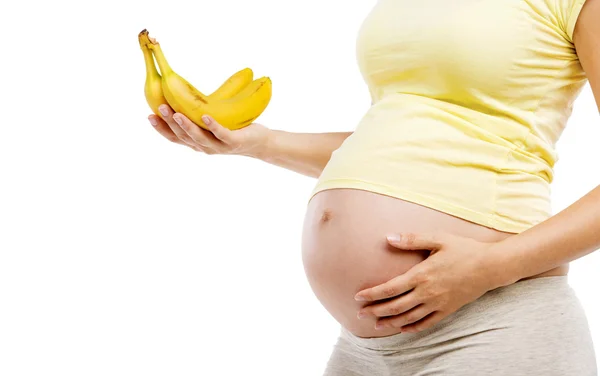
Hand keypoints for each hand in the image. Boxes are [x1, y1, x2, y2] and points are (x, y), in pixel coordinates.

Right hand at [148, 104, 270, 156]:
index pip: (175, 138)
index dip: (161, 129)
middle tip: (159, 107)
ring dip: (186, 125)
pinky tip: (205, 117)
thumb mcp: (211, 123)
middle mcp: (205, 147)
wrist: (260, 143)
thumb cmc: (233, 129)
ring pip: (198, 137)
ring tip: (176, 112)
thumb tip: (181, 96)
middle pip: (183, 137)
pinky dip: (212, 125)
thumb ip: (196, 116)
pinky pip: (221, 134)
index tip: (149, 116)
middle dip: (169, 122)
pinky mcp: (233, 141)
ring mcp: (219, 146)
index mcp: (197, 143)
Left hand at [354, 232, 507, 332]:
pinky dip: (412, 328)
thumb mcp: (437, 238)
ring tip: (375, 324)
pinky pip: (427, 323)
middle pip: (395, 306)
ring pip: (408, 318)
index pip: (390, 288)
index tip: (358, 297)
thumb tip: (388, 237)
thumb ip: (411, 239)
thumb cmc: (463, 249)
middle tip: (360, 313)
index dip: (372, 294)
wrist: (491, 266)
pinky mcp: (448, 310)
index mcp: (421, 274)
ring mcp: (438, 304)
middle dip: (375, 311)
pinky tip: (402, 329)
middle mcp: (427, 292)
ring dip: (390, 322)